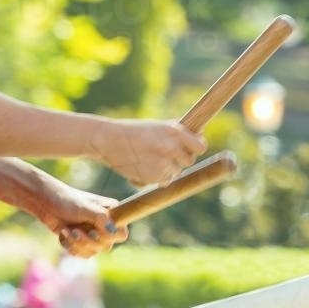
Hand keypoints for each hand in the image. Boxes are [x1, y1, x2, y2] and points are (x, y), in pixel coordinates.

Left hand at [31, 182, 128, 257]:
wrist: (45, 203)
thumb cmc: (66, 200)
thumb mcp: (84, 207)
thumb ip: (101, 219)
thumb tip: (113, 233)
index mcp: (112, 214)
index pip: (121, 234)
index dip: (110, 237)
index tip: (95, 231)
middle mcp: (105, 226)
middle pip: (106, 246)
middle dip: (87, 241)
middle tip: (75, 231)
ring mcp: (94, 235)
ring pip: (93, 252)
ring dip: (77, 244)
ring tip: (66, 231)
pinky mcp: (83, 242)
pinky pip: (82, 254)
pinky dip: (71, 246)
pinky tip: (64, 234)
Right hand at [92, 118, 206, 186]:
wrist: (108, 140)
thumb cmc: (133, 131)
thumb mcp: (156, 125)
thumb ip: (177, 130)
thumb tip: (199, 133)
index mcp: (174, 132)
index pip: (200, 146)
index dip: (196, 148)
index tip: (191, 149)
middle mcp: (171, 148)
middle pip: (189, 161)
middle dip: (180, 159)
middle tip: (165, 154)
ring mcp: (163, 164)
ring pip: (175, 173)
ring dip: (167, 169)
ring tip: (150, 159)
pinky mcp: (153, 178)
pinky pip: (163, 182)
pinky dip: (156, 178)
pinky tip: (143, 167)